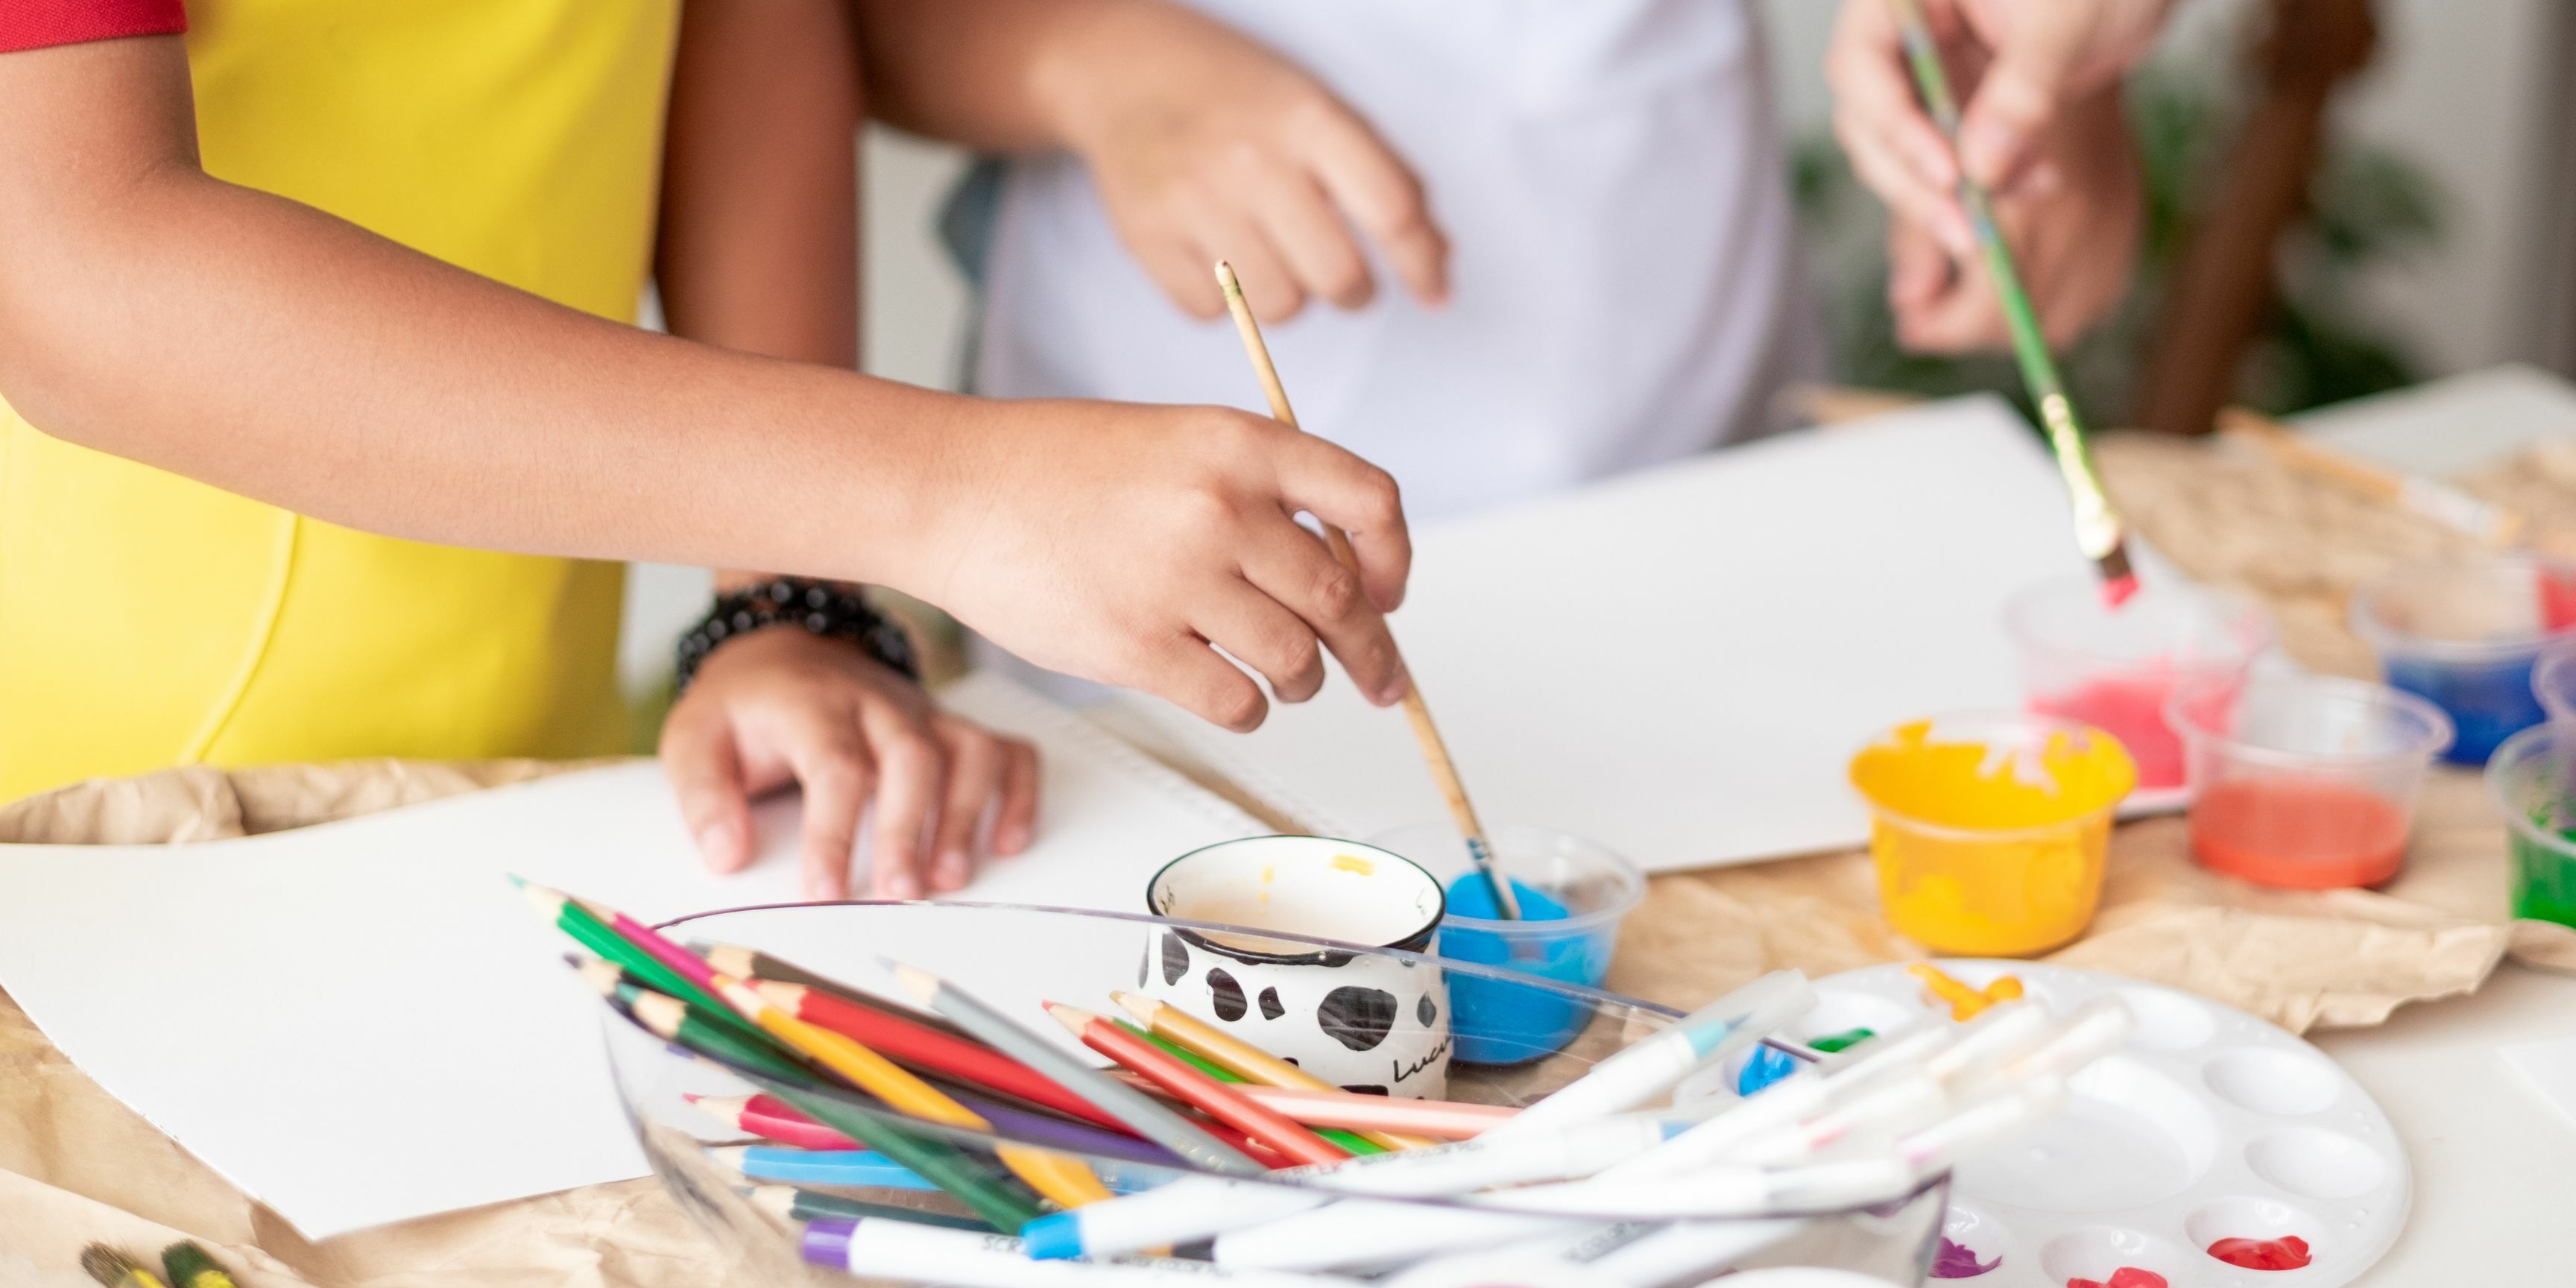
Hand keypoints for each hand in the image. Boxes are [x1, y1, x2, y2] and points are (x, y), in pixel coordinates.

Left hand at [661, 626, 1038, 900]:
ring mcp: (922, 712)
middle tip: (899, 893)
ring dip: (967, 816)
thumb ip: (704, 797)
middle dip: (910, 829)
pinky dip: (1019, 792)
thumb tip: (727, 856)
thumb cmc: (745, 708)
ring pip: (968, 751)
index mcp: (812, 704)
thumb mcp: (693, 738)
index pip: (835, 765)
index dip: (834, 831)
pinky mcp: (949, 726)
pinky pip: (1006, 749)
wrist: (783, 649)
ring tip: (950, 878)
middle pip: (911, 758)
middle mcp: (877, 703)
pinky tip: (1010, 841)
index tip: (824, 890)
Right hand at [900, 397, 1411, 732]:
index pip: (1369, 501)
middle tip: (1380, 680)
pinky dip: (1249, 709)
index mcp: (1239, 444)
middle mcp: (1219, 507)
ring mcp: (1178, 580)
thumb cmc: (1058, 469)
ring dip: (1303, 681)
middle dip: (1371, 651)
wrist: (955, 491)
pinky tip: (1232, 694)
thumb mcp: (1176, 440)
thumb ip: (1256, 489)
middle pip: (1340, 599)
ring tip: (1287, 679)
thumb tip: (1340, 572)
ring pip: (1295, 659)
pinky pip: (1237, 702)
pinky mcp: (1137, 647)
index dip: (1392, 558)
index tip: (1389, 593)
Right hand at [1041, 0, 1446, 321]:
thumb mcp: (1318, 107)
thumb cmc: (1237, 95)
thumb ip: (1384, 175)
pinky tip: (1221, 255)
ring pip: (1279, 307)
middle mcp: (1250, 159)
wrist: (1124, 71)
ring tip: (1275, 257)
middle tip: (1343, 277)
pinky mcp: (1146, 237)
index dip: (1422, 263)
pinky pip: (1214, 314)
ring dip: (1290, 296)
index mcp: (1307, 118)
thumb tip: (1437, 254)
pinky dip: (1227, 301)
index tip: (1433, 291)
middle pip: (1338, 276)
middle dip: (1353, 289)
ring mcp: (1193, 200)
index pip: (1391, 211)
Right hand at [1827, 0, 2165, 350]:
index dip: (1894, 125)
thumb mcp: (2066, 20)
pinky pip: (1947, 158)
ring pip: (1901, 150)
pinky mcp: (1956, 106)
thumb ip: (2021, 91)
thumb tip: (1979, 169)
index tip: (1948, 173)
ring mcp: (1926, 73)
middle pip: (1869, 120)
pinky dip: (1985, 182)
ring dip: (1951, 192)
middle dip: (1917, 181)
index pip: (1861, 65)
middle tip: (1966, 229)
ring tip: (2023, 198)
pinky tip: (2034, 186)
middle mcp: (1902, 33)